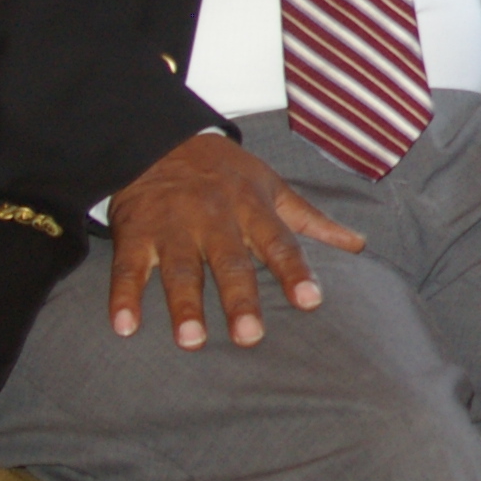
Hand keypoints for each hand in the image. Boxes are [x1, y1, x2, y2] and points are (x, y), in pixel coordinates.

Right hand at [105, 132, 365, 349]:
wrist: (159, 138)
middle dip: (240, 299)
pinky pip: (126, 268)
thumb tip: (359, 245)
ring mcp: (172, 227)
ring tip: (191, 341)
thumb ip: (311, 220)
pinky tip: (124, 327)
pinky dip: (122, 297)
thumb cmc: (225, 172)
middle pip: (229, 263)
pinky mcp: (134, 234)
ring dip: (184, 306)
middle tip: (250, 337)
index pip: (279, 243)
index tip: (311, 301)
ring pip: (180, 269)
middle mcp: (214, 218)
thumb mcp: (271, 186)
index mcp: (251, 209)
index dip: (296, 272)